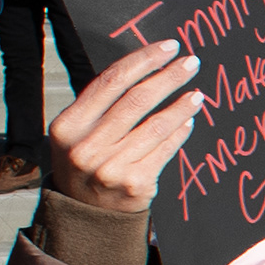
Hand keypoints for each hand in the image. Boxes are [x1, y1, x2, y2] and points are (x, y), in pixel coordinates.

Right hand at [41, 38, 203, 211]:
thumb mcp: (78, 134)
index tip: (167, 48)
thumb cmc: (87, 164)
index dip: (143, 60)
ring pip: (155, 125)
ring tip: (197, 94)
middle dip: (168, 77)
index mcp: (67, 126)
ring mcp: (110, 168)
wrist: (86, 217)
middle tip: (191, 63)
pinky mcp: (135, 185)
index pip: (110, 81)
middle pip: (136, 100)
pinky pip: (165, 149)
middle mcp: (86, 147)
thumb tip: (148, 67)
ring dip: (181, 105)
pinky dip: (180, 132)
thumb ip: (102, 105)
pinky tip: (189, 120)